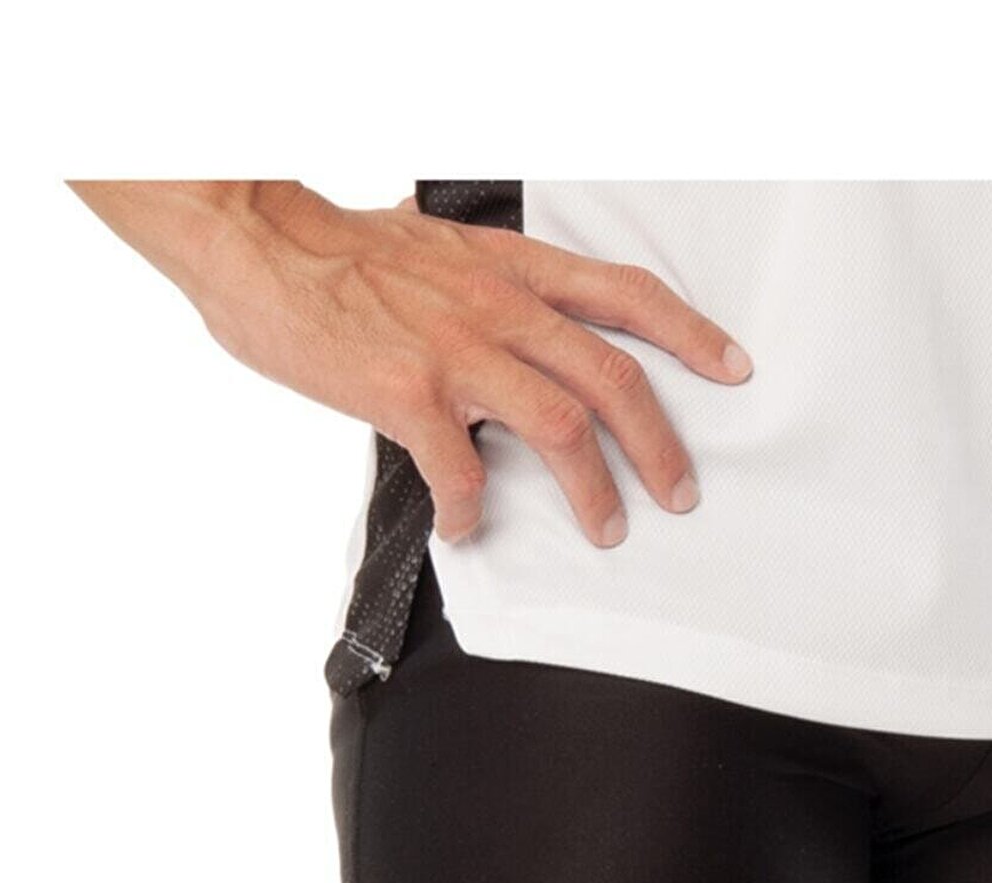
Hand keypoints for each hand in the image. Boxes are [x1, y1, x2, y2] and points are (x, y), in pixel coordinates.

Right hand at [168, 184, 753, 547]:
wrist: (260, 243)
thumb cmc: (340, 254)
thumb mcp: (439, 253)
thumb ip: (490, 291)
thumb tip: (518, 336)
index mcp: (511, 269)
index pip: (626, 295)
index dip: (688, 333)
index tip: (731, 368)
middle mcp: (498, 306)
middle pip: (613, 376)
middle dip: (660, 444)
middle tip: (679, 492)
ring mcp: (456, 350)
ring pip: (562, 426)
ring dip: (593, 490)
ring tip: (606, 530)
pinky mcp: (407, 393)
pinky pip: (462, 472)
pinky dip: (472, 512)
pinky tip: (466, 528)